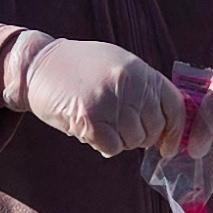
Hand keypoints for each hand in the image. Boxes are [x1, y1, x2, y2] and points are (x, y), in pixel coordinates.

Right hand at [9, 34, 179, 156]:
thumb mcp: (119, 66)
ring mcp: (110, 101)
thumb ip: (143, 88)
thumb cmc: (79, 68)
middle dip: (139, 137)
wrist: (37, 64)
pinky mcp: (90, 118)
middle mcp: (129, 84)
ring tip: (101, 124)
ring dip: (119, 141)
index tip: (168, 147)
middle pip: (153, 128)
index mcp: (140, 71)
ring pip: (133, 141)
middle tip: (118, 128)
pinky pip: (112, 147)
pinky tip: (90, 130)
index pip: (174, 106)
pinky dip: (103, 145)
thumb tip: (166, 125)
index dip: (174, 132)